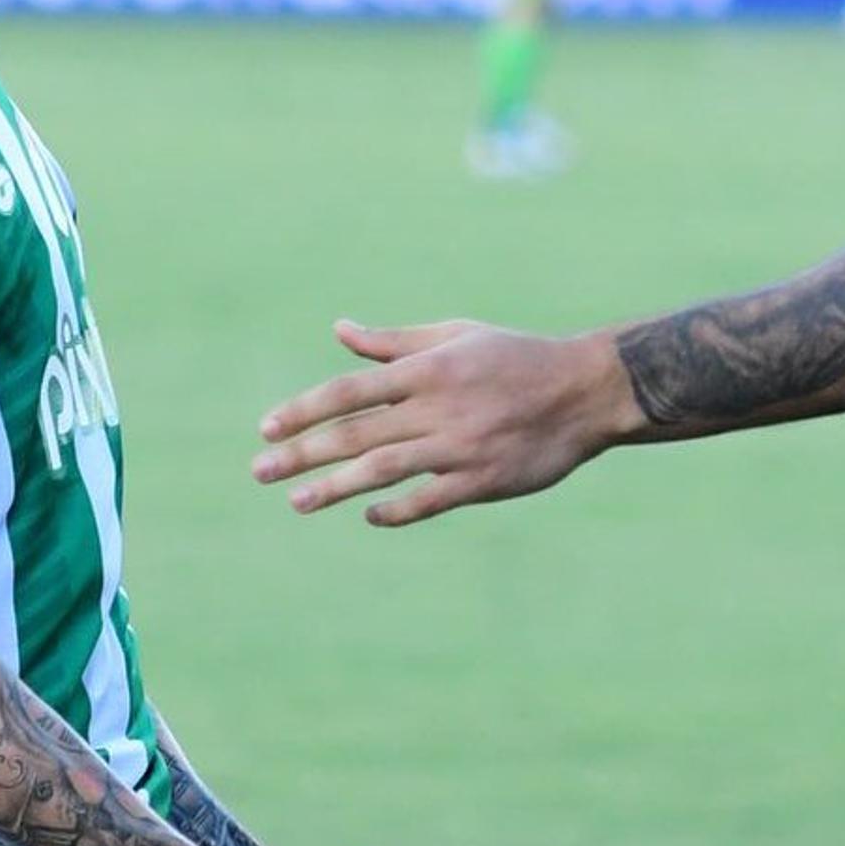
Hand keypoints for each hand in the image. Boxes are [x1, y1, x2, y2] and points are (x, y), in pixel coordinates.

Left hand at [253, 319, 622, 524]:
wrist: (583, 391)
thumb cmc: (513, 358)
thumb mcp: (454, 337)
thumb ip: (394, 342)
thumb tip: (339, 331)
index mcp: (427, 369)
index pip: (349, 390)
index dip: (304, 410)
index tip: (268, 429)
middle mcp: (437, 407)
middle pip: (355, 433)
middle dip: (302, 453)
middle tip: (260, 471)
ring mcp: (460, 446)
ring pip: (383, 469)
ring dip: (335, 487)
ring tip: (297, 501)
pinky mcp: (484, 479)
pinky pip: (429, 500)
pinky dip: (396, 510)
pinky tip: (368, 515)